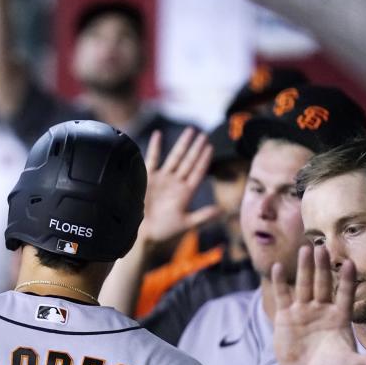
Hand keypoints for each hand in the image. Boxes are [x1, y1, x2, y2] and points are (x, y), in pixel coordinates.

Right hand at [137, 128, 220, 245]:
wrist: (142, 233)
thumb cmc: (164, 230)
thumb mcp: (186, 224)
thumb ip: (203, 216)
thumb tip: (222, 211)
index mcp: (186, 193)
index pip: (198, 172)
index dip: (204, 160)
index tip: (211, 147)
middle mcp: (176, 183)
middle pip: (189, 161)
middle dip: (196, 148)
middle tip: (204, 134)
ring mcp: (163, 180)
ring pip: (175, 158)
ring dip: (182, 144)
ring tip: (190, 131)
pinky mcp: (148, 179)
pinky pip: (152, 159)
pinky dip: (156, 147)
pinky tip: (159, 135)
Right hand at [272, 245, 365, 364]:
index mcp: (340, 318)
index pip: (344, 295)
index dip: (346, 280)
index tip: (349, 263)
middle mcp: (322, 310)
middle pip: (323, 284)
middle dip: (323, 266)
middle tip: (323, 247)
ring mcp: (303, 311)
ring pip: (304, 284)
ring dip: (305, 267)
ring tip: (306, 248)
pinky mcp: (285, 316)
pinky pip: (283, 295)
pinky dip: (280, 282)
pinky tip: (279, 267)